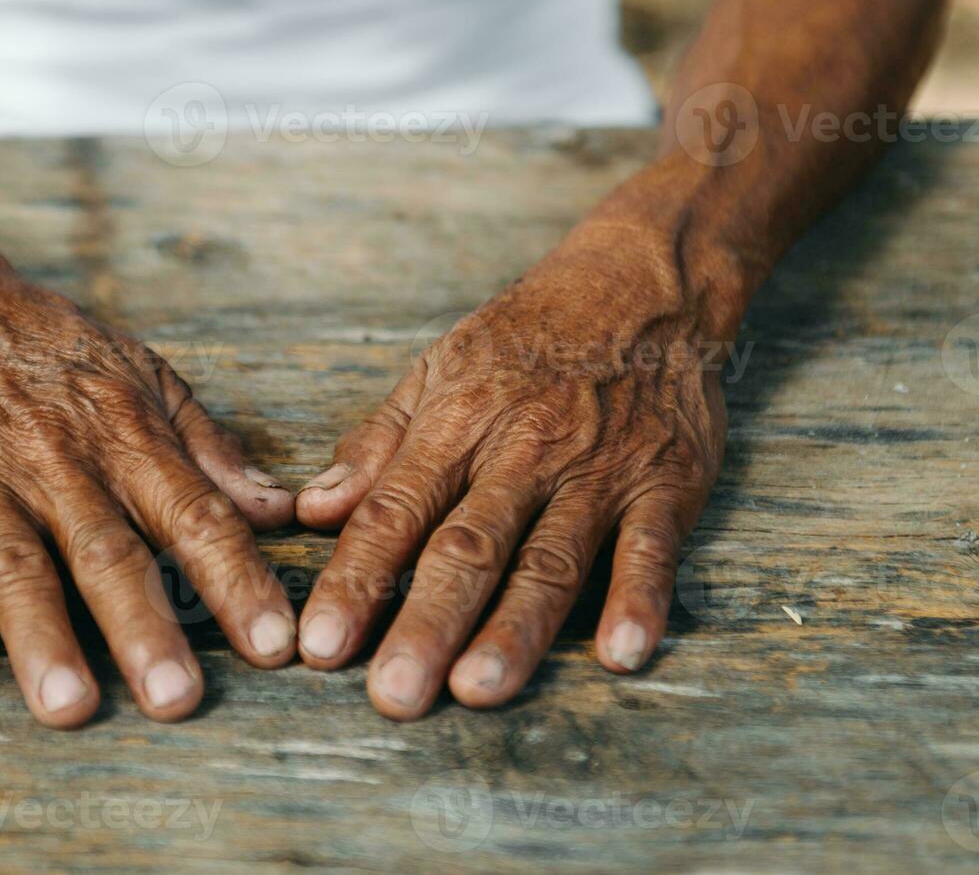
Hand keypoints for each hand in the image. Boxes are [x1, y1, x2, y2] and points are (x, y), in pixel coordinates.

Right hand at [0, 246, 295, 727]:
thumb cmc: (52, 349)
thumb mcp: (144, 376)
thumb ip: (210, 449)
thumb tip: (281, 511)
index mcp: (127, 439)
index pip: (196, 517)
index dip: (236, 582)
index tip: (273, 646)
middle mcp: (59, 463)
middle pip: (107, 553)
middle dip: (144, 627)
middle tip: (175, 699)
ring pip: (19, 565)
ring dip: (44, 637)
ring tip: (68, 705)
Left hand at [294, 230, 727, 719]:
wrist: (642, 284)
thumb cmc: (526, 337)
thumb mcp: (439, 368)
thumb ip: (378, 444)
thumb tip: (311, 509)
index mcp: (457, 422)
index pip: (395, 512)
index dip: (355, 580)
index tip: (319, 646)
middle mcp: (524, 450)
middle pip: (468, 547)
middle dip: (426, 624)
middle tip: (392, 695)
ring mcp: (599, 470)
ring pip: (551, 559)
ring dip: (516, 629)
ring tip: (477, 690)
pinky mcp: (667, 482)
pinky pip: (653, 547)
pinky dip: (640, 598)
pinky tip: (622, 654)